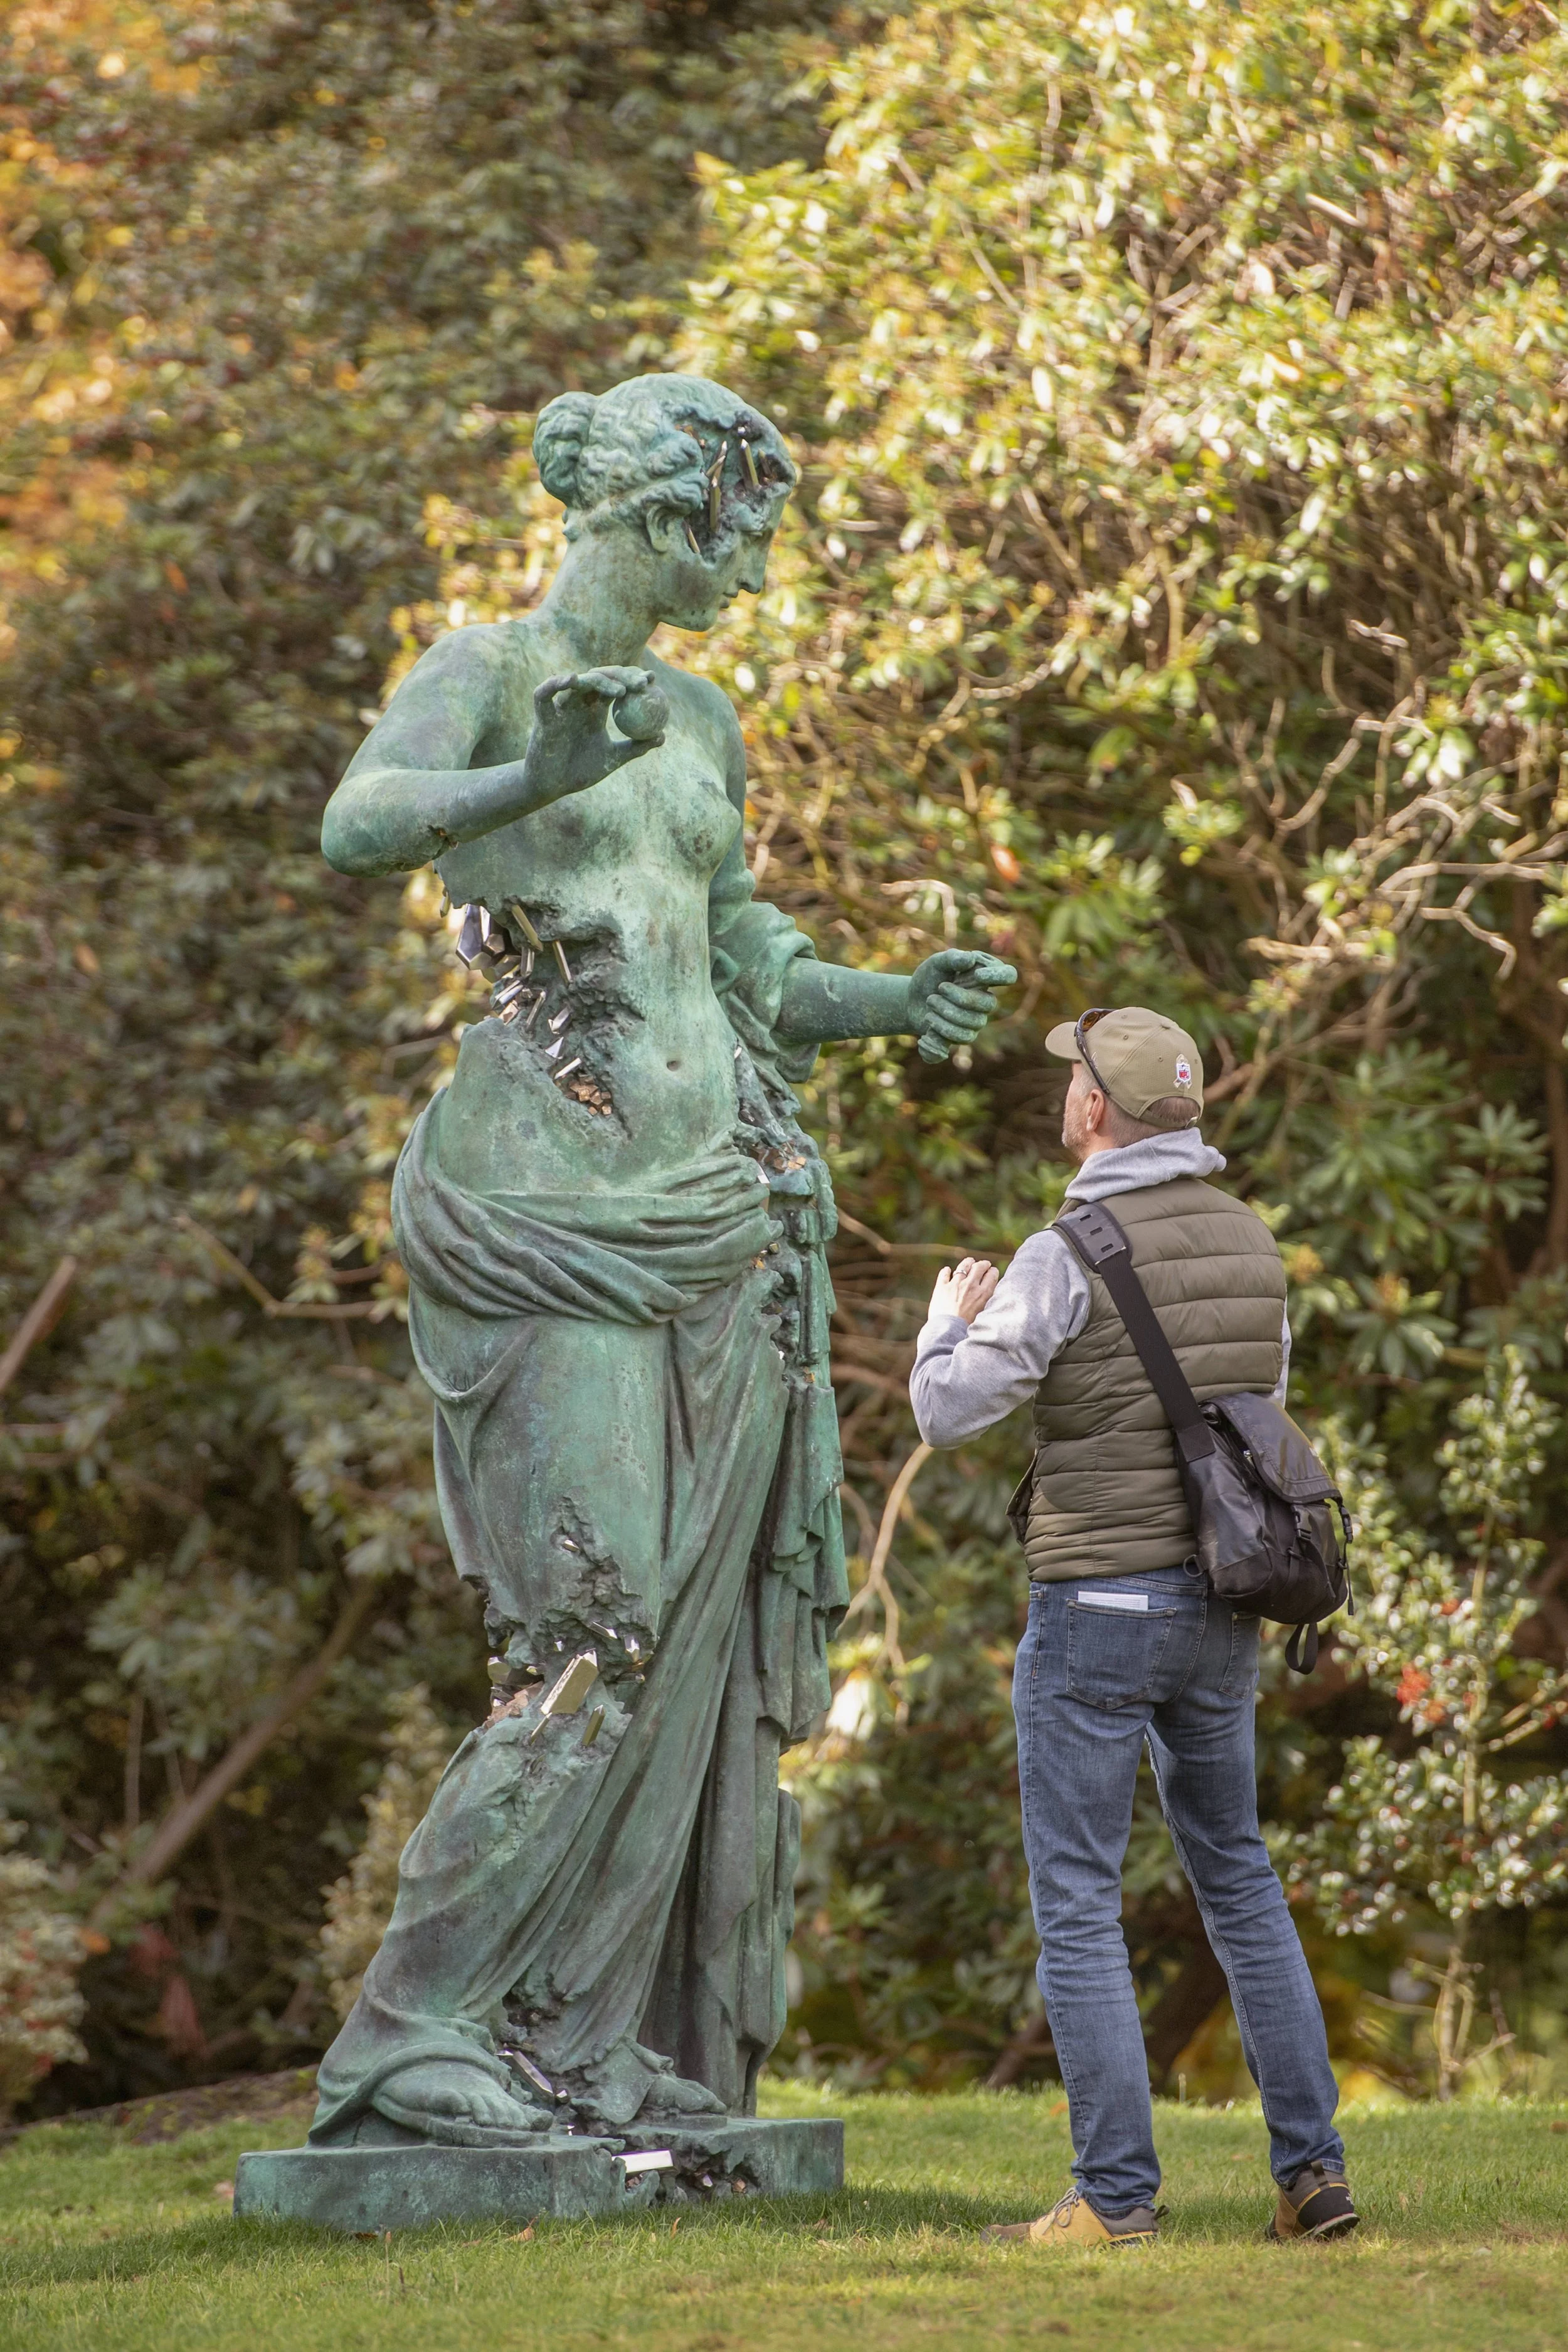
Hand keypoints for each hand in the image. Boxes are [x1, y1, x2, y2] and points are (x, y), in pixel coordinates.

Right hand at [524, 666, 668, 799]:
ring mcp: (561, 707)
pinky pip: (543, 694)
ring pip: (578, 682)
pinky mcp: (543, 716)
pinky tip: (572, 679)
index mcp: (596, 709)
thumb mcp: (614, 758)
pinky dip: (554, 683)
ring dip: (599, 681)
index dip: (632, 678)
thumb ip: (636, 747)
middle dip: (621, 675)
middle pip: (600, 677)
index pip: (615, 685)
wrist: (553, 786)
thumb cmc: (581, 771)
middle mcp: (579, 703)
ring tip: (620, 691)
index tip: (651, 680)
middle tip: (642, 683)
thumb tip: (662, 736)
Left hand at [907, 949, 1016, 1063]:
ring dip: (944, 1015)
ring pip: (971, 1027)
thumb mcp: (937, 963)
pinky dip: (937, 1037)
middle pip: (988, 1006)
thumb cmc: (929, 977)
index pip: (1008, 974)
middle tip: (936, 991)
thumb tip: (970, 958)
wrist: (911, 999)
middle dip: (959, 998)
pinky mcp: (960, 1037)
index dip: (999, 975)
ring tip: (929, 1002)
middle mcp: (984, 1002)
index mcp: (984, 978)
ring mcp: (974, 1022)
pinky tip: (924, 1034)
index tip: (978, 975)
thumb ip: (952, 958)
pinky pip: (957, 1042)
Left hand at [930, 1257, 999, 1325]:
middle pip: (979, 1267)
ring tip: (969, 1261)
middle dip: (983, 1264)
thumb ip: (986, 1301)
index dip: (993, 1272)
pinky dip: (946, 1271)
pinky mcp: (941, 1287)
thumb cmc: (967, 1327)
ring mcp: (955, 1284)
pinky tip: (947, 1270)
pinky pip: (944, 1273)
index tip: (992, 1271)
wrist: (948, 1331)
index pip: (992, 1275)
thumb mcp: (983, 1314)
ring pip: (963, 1266)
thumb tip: (988, 1293)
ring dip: (968, 1262)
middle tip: (984, 1265)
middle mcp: (970, 1285)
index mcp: (983, 1293)